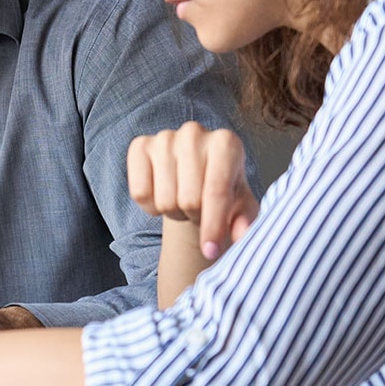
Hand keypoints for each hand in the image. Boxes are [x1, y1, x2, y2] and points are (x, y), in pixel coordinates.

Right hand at [127, 121, 258, 260]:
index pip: (216, 191)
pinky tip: (162, 196)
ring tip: (184, 205)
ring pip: (165, 200)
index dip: (213, 226)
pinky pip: (139, 192)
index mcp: (226, 143)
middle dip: (195, 218)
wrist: (195, 175)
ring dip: (175, 213)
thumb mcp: (242, 206)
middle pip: (189, 200)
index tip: (211, 252)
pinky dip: (151, 207)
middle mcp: (194, 133)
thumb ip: (245, 220)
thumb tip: (239, 235)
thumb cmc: (223, 190)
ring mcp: (164, 137)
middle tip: (200, 214)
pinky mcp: (139, 145)